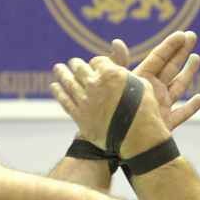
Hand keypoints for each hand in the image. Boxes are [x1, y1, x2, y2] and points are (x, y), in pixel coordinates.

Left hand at [51, 57, 168, 156]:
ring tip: (58, 68)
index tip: (96, 65)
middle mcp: (95, 84)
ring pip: (69, 83)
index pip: (97, 61)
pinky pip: (65, 101)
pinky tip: (54, 86)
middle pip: (80, 69)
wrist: (138, 138)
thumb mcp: (141, 84)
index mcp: (110, 73)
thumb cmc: (145, 110)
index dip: (97, 63)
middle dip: (76, 65)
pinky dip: (58, 92)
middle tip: (73, 62)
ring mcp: (85, 101)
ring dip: (62, 74)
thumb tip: (117, 69)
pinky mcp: (79, 116)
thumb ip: (125, 73)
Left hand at [113, 31, 199, 129]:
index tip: (182, 33)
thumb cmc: (110, 115)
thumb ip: (118, 65)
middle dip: (181, 51)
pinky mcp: (164, 125)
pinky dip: (191, 107)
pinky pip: (181, 114)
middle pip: (170, 67)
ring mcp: (159, 107)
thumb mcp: (115, 86)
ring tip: (197, 57)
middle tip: (193, 35)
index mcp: (140, 80)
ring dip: (188, 73)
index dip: (170, 45)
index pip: (158, 58)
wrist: (111, 148)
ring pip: (178, 86)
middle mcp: (151, 91)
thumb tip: (117, 42)